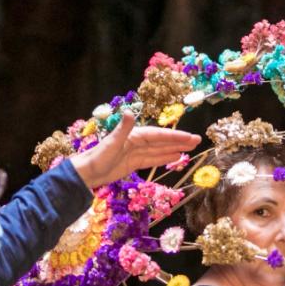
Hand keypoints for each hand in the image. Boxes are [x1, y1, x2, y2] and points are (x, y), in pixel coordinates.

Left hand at [69, 111, 201, 188]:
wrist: (87, 173)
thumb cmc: (97, 157)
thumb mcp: (111, 143)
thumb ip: (122, 129)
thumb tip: (129, 112)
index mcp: (134, 135)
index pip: (159, 135)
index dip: (175, 136)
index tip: (190, 137)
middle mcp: (137, 142)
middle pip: (162, 141)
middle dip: (179, 140)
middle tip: (197, 141)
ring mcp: (136, 152)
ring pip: (159, 150)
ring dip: (175, 148)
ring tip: (191, 148)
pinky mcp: (134, 163)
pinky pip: (153, 159)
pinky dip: (164, 158)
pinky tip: (175, 157)